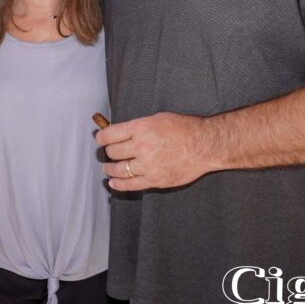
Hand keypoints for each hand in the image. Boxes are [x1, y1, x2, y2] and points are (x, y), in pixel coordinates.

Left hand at [95, 112, 209, 191]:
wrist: (204, 145)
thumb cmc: (184, 129)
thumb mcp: (158, 118)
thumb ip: (139, 127)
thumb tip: (123, 133)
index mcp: (140, 128)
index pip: (110, 134)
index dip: (101, 137)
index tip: (100, 139)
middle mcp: (141, 147)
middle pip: (113, 152)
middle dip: (109, 151)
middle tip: (110, 152)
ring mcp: (147, 165)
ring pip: (118, 169)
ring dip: (109, 168)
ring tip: (108, 168)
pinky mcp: (154, 180)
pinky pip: (130, 185)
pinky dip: (118, 184)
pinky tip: (113, 182)